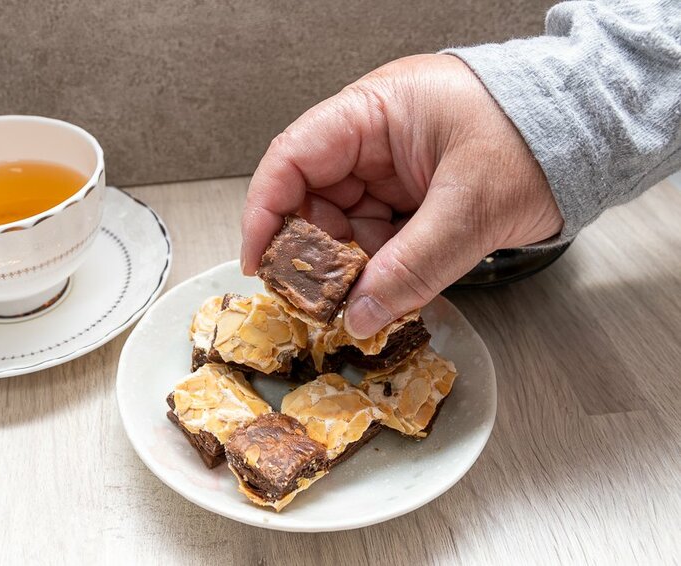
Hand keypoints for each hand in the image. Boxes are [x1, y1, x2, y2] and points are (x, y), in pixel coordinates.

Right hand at [240, 54, 562, 338]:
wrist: (591, 134)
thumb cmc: (538, 137)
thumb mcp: (471, 207)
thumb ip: (412, 267)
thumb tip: (360, 316)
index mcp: (375, 112)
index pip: (293, 156)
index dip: (265, 210)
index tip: (257, 261)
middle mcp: (374, 136)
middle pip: (312, 196)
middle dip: (311, 251)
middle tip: (315, 299)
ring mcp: (392, 166)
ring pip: (343, 223)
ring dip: (347, 266)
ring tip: (357, 302)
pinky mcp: (410, 193)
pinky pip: (375, 233)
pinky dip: (377, 265)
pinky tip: (383, 291)